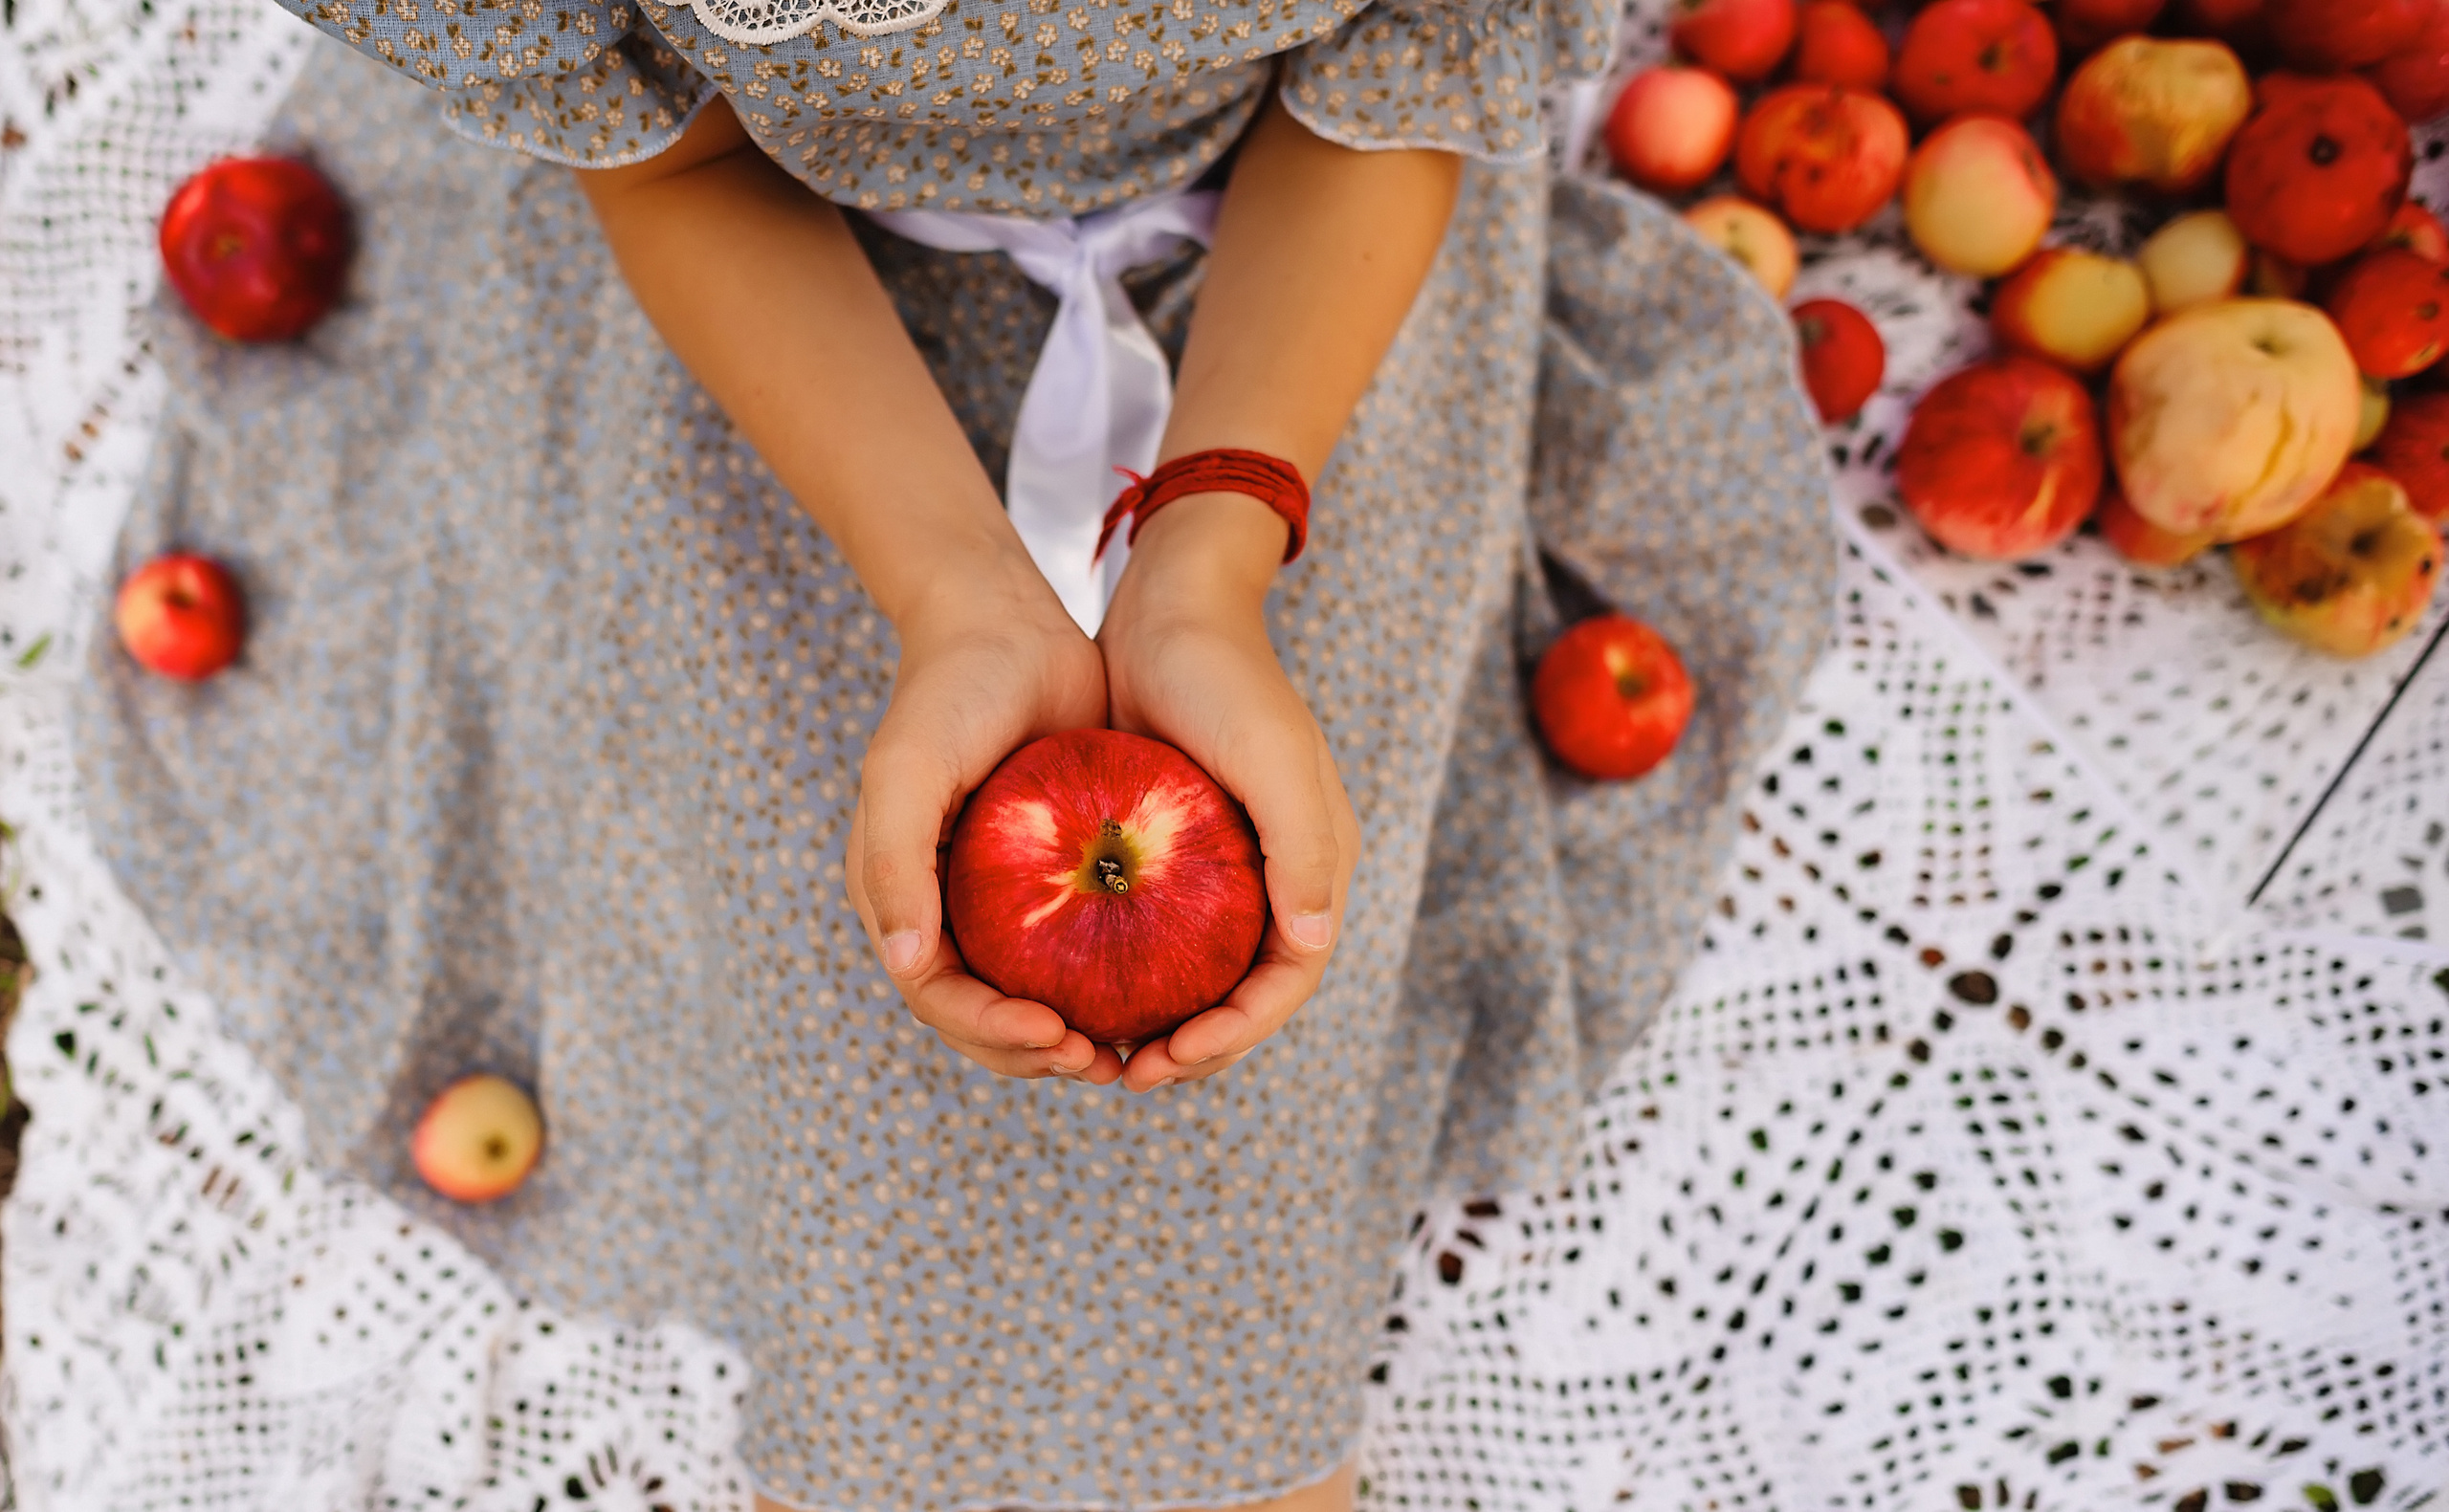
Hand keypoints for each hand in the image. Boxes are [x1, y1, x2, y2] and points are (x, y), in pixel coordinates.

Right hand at [847, 553, 1128, 1083]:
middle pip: (984, 1015)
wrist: (1004, 621)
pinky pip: (1077, 945)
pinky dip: (1106, 978)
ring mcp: (999, 896)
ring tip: (1131, 1048)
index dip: (989, 1032)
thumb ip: (894, 864)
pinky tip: (1160, 989)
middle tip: (1102, 1060)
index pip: (939, 996)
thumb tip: (905, 967)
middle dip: (1036, 1053)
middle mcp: (944, 909)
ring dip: (1073, 1034)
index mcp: (900, 898)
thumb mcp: (907, 771)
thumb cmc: (948, 693)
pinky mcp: (1051, 875)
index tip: (1053, 1036)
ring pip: (1032, 993)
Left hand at [1095, 491, 1360, 1092]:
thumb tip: (1309, 947)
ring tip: (1100, 1047)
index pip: (1286, 981)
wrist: (1171, 604)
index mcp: (1316, 867)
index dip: (1237, 1034)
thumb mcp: (1268, 756)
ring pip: (1198, 972)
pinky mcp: (1174, 850)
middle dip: (1196, 1047)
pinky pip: (1156, 931)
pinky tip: (1073, 986)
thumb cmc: (1224, 675)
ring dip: (1160, 1019)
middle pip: (1244, 993)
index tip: (1172, 1057)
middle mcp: (1278, 877)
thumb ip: (1301, 848)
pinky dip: (1127, 968)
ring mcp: (1226, 867)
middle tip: (1126, 1072)